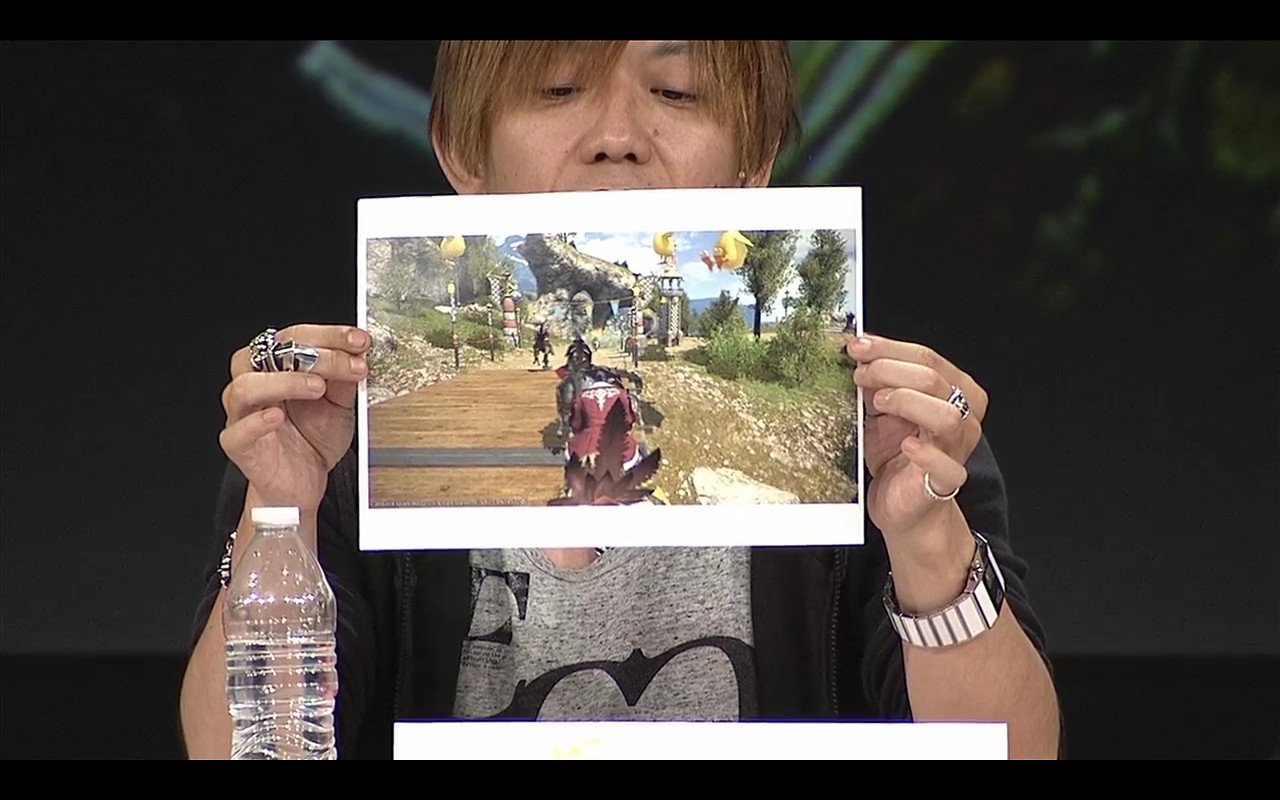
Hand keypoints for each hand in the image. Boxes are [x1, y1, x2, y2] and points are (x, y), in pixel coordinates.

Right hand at [220, 324, 369, 512]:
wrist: (303, 483)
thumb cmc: (314, 439)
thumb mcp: (340, 405)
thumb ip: (344, 380)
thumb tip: (357, 353)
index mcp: (277, 367)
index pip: (294, 336)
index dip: (328, 335)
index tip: (358, 340)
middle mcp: (255, 383)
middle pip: (268, 353)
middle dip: (314, 352)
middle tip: (348, 362)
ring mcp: (242, 414)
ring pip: (245, 386)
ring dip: (284, 381)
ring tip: (317, 387)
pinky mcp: (238, 444)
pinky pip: (239, 429)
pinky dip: (257, 420)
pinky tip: (279, 416)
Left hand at [847, 334, 987, 542]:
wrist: (901, 504)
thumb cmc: (894, 453)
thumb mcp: (881, 409)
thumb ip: (877, 381)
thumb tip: (857, 350)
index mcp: (954, 391)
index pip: (927, 358)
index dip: (889, 349)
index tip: (857, 347)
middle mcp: (962, 416)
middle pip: (933, 379)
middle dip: (889, 370)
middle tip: (859, 375)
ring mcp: (957, 448)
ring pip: (945, 415)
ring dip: (907, 402)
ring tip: (877, 403)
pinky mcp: (947, 481)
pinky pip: (946, 465)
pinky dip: (926, 452)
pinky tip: (906, 445)